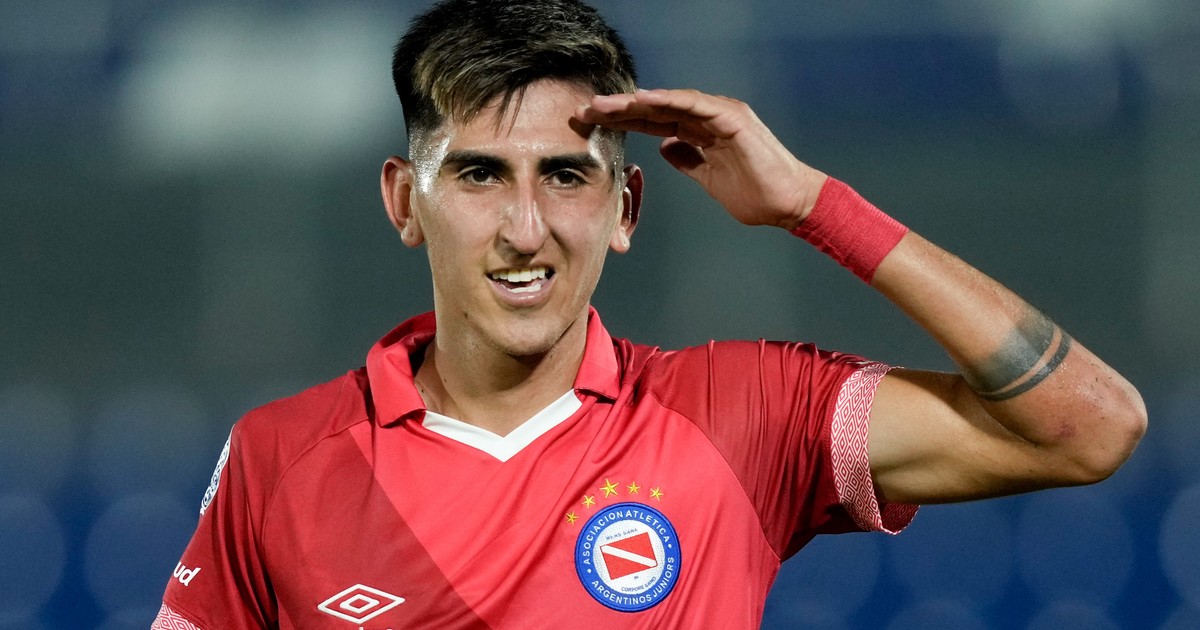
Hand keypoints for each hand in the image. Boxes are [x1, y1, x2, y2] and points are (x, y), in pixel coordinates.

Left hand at [575, 88, 826, 229]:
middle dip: (619, 109)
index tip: (593, 124)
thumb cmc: (755, 195)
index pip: (654, 123)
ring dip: (636, 103)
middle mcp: (708, 118)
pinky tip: (644, 101)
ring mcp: (721, 115)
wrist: (787, 203)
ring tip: (605, 105)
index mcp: (701, 132)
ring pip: (670, 103)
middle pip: (656, 110)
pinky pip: (695, 105)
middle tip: (585, 110)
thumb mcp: (708, 179)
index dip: (624, 122)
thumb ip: (688, 161)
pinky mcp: (733, 119)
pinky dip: (669, 101)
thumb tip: (665, 148)